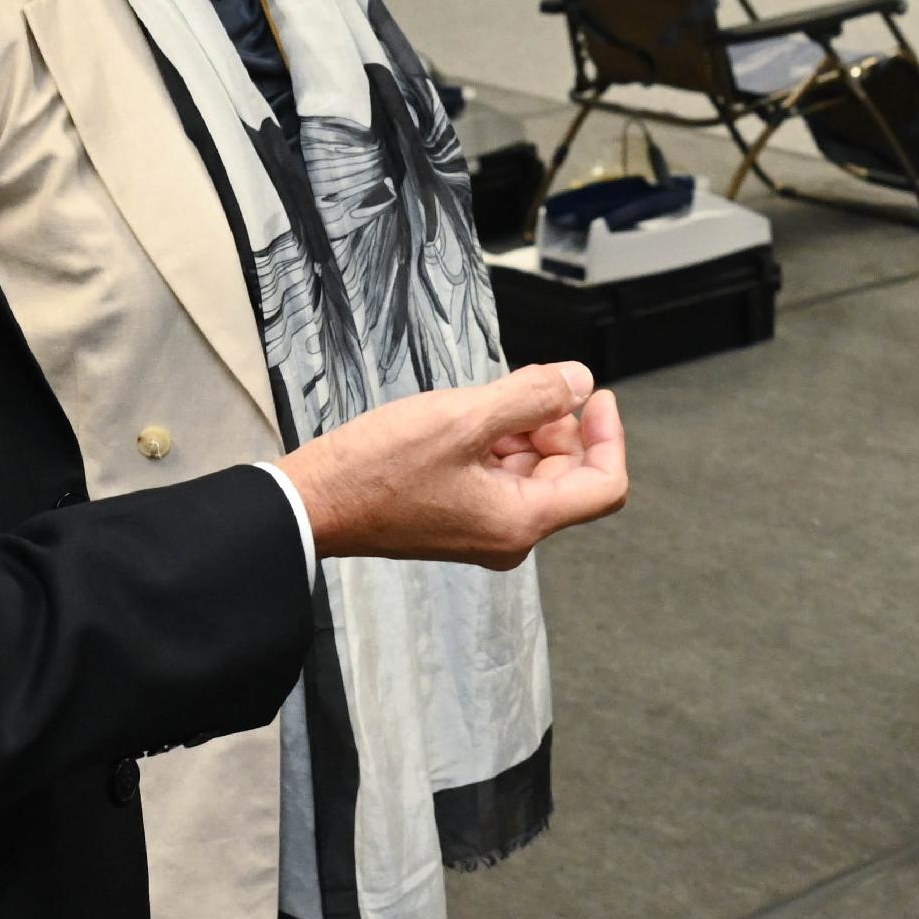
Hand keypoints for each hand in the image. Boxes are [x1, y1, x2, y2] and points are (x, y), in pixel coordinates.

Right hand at [285, 364, 629, 568]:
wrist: (310, 503)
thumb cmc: (376, 470)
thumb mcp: (463, 418)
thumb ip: (533, 397)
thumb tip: (580, 383)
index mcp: (521, 522)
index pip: (603, 485)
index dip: (608, 435)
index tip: (594, 396)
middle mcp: (508, 535)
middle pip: (567, 474)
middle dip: (556, 425)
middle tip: (524, 386)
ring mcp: (482, 528)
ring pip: (531, 471)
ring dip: (522, 429)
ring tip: (484, 401)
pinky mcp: (457, 516)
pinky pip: (498, 476)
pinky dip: (496, 442)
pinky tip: (467, 418)